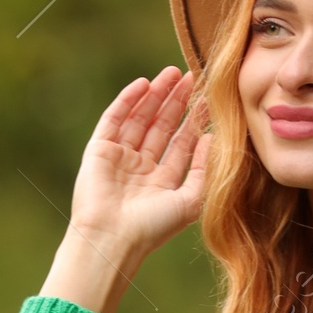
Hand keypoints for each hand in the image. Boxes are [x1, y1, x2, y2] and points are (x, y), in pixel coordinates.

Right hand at [41, 68, 207, 312]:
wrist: (112, 237)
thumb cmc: (152, 228)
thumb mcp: (190, 202)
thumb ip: (203, 171)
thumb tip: (213, 139)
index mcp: (161, 183)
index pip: (180, 145)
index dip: (193, 122)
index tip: (208, 99)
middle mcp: (140, 169)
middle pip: (161, 127)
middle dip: (176, 102)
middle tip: (191, 77)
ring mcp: (119, 158)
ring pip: (140, 118)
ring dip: (155, 96)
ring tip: (172, 74)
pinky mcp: (99, 150)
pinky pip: (114, 119)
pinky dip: (127, 101)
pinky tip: (144, 84)